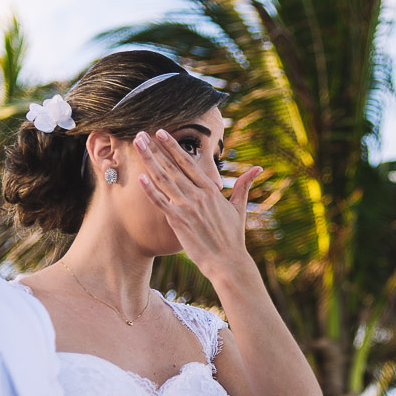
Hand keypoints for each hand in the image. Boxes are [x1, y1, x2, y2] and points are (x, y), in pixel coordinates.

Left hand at [133, 129, 261, 279]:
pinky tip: (140, 178)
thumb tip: (258, 168)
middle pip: (172, 166)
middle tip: (140, 134)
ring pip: (164, 179)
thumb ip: (243, 186)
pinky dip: (150, 190)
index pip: (188, 163)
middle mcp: (198, 195)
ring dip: (150, 161)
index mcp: (210, 190)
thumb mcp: (239, 208)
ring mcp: (187, 207)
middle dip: (155, 148)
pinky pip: (161, 202)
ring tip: (137, 146)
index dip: (173, 147)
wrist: (227, 261)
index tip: (161, 133)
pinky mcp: (178, 222)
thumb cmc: (233, 237)